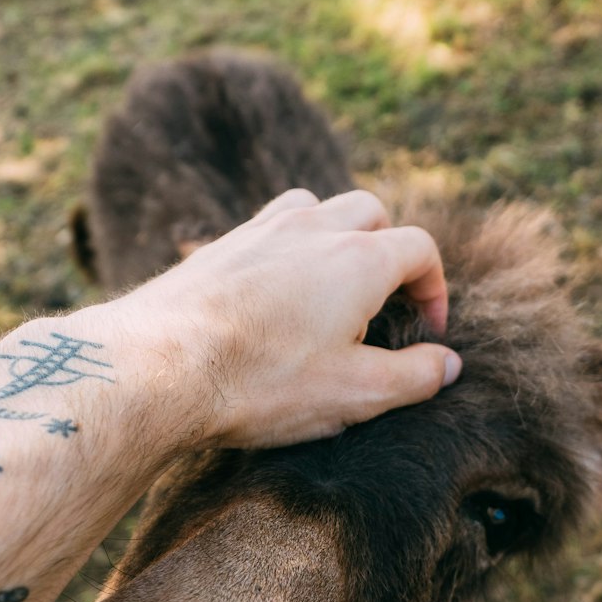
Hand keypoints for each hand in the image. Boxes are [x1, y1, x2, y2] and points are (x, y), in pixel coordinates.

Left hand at [123, 189, 462, 447]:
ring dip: (337, 237)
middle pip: (371, 212)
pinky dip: (288, 247)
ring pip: (317, 208)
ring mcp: (261, 230)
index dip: (434, 289)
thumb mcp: (355, 394)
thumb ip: (412, 377)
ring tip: (332, 289)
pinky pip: (268, 227)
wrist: (155, 366)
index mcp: (360, 259)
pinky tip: (275, 293)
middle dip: (390, 251)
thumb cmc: (261, 382)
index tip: (426, 332)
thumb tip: (446, 365)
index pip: (420, 248)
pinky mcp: (219, 246)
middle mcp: (314, 228)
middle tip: (385, 304)